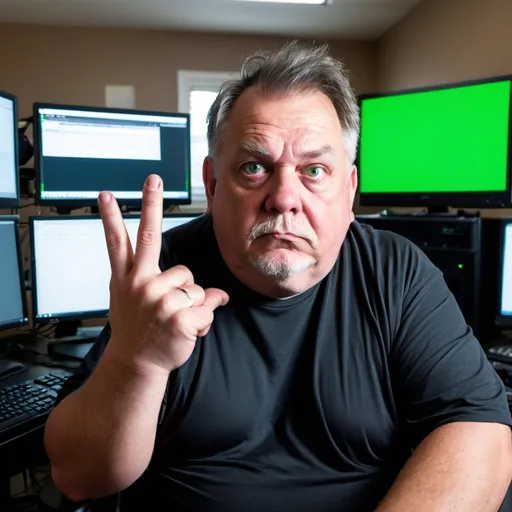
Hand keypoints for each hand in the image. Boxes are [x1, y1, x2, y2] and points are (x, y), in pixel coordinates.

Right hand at [97, 174, 228, 373]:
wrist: (136, 364)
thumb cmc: (137, 330)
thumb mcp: (133, 304)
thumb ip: (161, 287)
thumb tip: (211, 290)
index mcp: (128, 279)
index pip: (118, 243)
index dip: (112, 218)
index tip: (107, 194)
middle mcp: (140, 284)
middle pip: (150, 238)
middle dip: (151, 204)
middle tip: (153, 178)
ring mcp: (158, 300)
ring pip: (195, 285)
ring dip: (194, 302)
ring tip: (176, 318)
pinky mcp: (178, 317)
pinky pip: (208, 307)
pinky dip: (205, 320)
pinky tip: (187, 329)